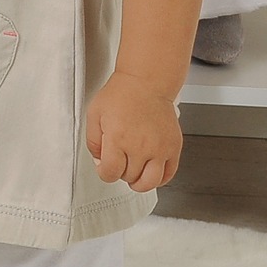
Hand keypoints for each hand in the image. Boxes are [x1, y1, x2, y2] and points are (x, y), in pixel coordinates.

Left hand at [84, 72, 182, 191]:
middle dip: (120, 173)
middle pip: (129, 177)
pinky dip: (159, 179)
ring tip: (135, 172)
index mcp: (118, 139)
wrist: (146, 83)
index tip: (105, 166)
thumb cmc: (121, 95)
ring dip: (139, 182)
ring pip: (150, 182)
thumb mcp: (94, 116)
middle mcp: (140, 146)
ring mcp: (159, 148)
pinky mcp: (173, 147)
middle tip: (120, 162)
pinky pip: (168, 174)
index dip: (104, 173)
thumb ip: (92, 142)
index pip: (110, 173)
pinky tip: (150, 171)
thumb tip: (99, 160)